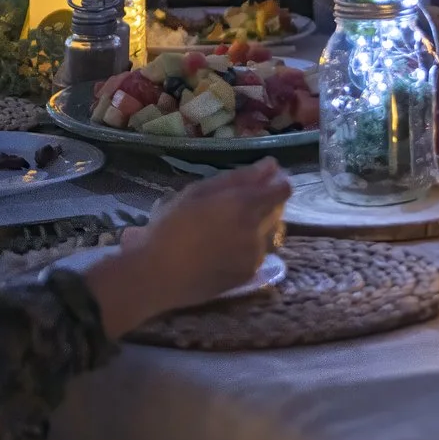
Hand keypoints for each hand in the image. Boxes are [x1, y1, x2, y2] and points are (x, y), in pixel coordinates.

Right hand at [80, 161, 290, 336]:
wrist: (155, 274)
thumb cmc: (171, 227)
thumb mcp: (199, 192)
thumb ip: (239, 178)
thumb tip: (271, 165)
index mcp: (244, 205)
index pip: (283, 189)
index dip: (276, 182)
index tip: (263, 180)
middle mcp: (257, 230)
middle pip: (278, 210)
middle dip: (265, 202)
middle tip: (236, 204)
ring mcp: (255, 255)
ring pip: (271, 232)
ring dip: (260, 225)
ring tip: (228, 227)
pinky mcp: (249, 274)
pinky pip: (260, 253)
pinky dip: (250, 246)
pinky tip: (224, 247)